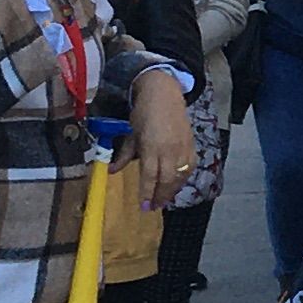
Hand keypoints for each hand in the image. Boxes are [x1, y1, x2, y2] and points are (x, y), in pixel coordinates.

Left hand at [128, 71, 193, 209]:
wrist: (164, 95)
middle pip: (167, 180)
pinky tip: (176, 184)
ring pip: (180, 176)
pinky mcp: (192, 146)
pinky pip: (189, 168)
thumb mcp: (131, 134)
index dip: (147, 193)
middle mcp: (169, 150)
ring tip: (164, 199)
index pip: (150, 176)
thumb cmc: (144, 113)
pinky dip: (183, 179)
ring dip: (172, 190)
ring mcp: (183, 148)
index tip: (144, 206)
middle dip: (161, 196)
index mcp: (152, 147)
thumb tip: (110, 171)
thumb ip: (124, 155)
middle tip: (154, 207)